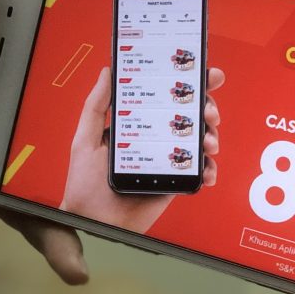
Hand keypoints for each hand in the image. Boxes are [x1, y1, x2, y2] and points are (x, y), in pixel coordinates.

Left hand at [59, 66, 223, 233]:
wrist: (92, 222)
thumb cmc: (84, 184)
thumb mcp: (85, 139)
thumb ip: (96, 106)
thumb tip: (107, 72)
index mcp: (138, 123)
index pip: (167, 97)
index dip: (190, 83)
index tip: (207, 75)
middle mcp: (157, 139)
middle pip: (190, 116)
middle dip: (207, 108)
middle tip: (208, 111)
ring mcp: (168, 161)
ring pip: (199, 141)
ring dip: (210, 136)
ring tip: (208, 142)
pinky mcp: (175, 183)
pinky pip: (198, 173)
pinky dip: (209, 170)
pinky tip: (206, 170)